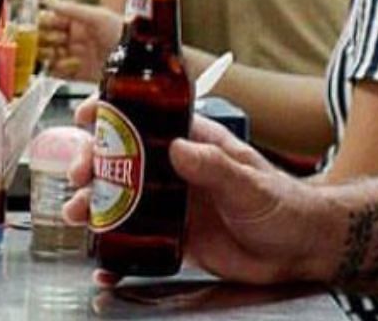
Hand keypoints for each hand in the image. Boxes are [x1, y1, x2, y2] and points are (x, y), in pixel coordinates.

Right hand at [39, 0, 121, 81]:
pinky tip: (64, 65)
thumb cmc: (121, 32)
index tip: (35, 22)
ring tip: (53, 53)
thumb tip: (48, 0)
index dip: (43, 21)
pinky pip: (59, 73)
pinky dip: (57, 70)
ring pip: (51, 56)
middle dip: (43, 39)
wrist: (134, 58)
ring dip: (48, 55)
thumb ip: (71, 9)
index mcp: (78, 22)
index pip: (53, 20)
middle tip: (43, 39)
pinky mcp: (78, 74)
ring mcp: (76, 56)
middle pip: (48, 39)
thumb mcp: (96, 16)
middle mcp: (75, 39)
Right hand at [65, 100, 325, 285]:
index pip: (145, 118)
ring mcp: (172, 205)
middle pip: (121, 160)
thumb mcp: (250, 183)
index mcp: (193, 143)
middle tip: (77, 176)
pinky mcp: (174, 239)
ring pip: (120, 200)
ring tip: (76, 215)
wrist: (301, 251)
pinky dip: (116, 254)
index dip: (112, 113)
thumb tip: (178, 147)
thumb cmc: (284, 205)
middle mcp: (176, 170)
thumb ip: (215, 166)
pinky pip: (137, 244)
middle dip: (91, 163)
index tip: (87, 114)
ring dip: (93, 205)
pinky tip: (102, 264)